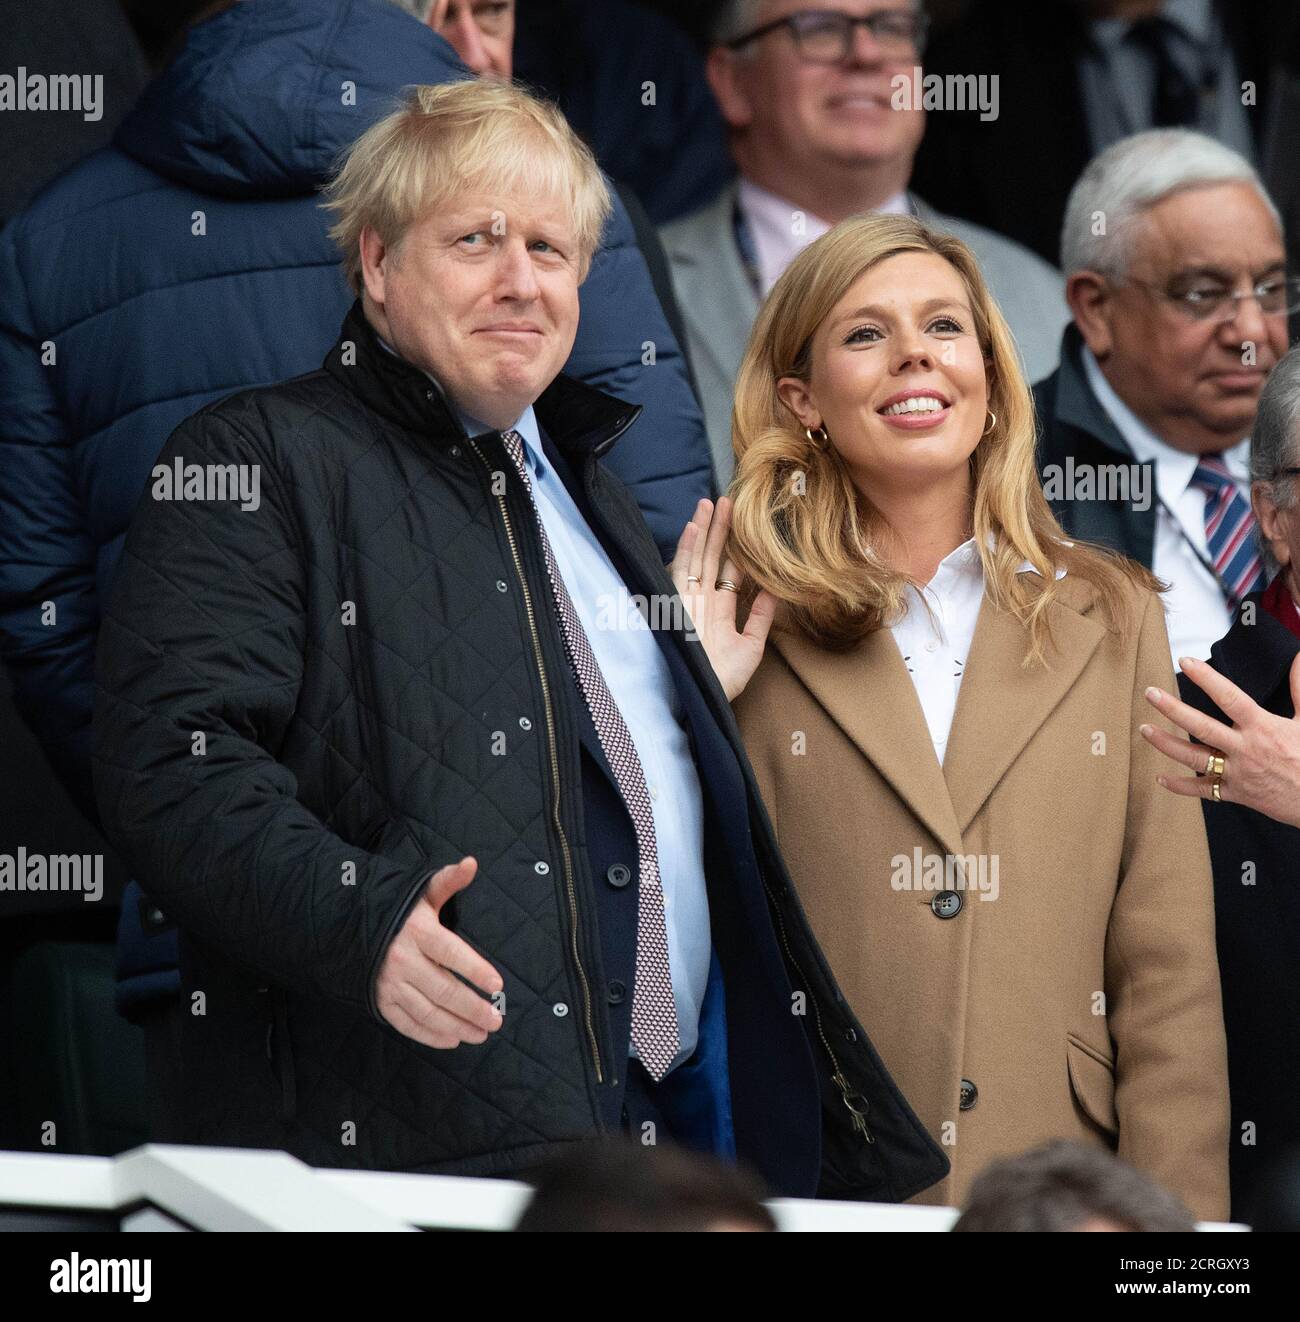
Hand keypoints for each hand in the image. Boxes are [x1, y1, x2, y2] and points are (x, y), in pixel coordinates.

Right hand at [374, 857, 505, 1047]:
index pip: (451, 953)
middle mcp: (403, 960)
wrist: (349, 925)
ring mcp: (390, 983)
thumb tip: (471, 863)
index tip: (497, 985)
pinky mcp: (381, 1000)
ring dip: (456, 1026)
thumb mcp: (421, 893)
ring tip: (481, 1033)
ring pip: (427, 1011)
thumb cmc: (399, 910)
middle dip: (472, 1008)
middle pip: (443, 989)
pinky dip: (429, 1035)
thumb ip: (448, 881)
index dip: (475, 970)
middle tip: (495, 1020)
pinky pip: (406, 1023)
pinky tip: (452, 1039)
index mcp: (418, 932)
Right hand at [668, 496, 775, 701]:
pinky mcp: (676, 603)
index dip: (737, 548)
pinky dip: (686, 548)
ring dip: (703, 530)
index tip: (746, 524)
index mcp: (720, 610)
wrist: (703, 696)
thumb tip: (776, 590)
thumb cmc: (723, 679)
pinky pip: (680, 570)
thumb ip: (762, 618)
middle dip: (720, 530)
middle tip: (728, 500)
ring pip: (697, 557)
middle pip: (713, 558)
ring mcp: (688, 600)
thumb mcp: (751, 646)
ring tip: (710, 503)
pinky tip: (694, 526)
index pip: (730, 572)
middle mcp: (702, 600)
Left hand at [1139, 654, 1299, 827]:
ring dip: (1166, 744)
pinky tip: (1161, 778)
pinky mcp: (1235, 794)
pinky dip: (1180, 786)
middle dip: (1172, 709)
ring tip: (1144, 729)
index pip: (1229, 697)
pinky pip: (1202, 790)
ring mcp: (1237, 773)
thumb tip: (1299, 658)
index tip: (1185, 662)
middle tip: (1149, 693)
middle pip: (1201, 726)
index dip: (1206, 678)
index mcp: (1263, 727)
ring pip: (1193, 758)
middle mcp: (1245, 749)